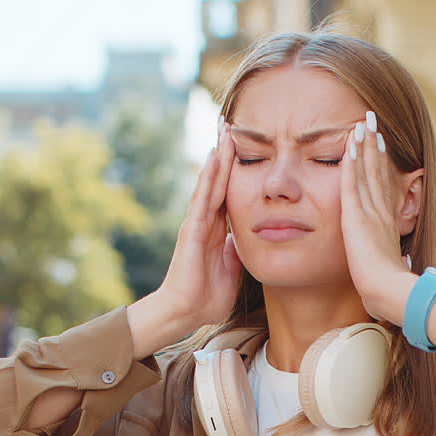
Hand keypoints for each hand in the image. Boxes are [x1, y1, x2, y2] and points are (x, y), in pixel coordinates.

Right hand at [157, 120, 242, 331]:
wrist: (186, 312)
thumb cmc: (208, 297)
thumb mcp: (234, 270)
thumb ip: (239, 252)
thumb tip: (249, 239)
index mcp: (218, 230)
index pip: (230, 192)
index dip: (237, 169)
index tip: (247, 145)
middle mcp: (206, 221)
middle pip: (219, 179)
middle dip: (227, 152)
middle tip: (234, 123)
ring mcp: (197, 223)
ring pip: (211, 182)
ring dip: (219, 156)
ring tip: (226, 129)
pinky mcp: (192, 230)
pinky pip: (203, 198)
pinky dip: (209, 177)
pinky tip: (215, 157)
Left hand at [340, 114, 412, 323]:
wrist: (391, 292)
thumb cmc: (391, 290)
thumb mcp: (392, 270)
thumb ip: (394, 261)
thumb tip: (403, 264)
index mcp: (387, 225)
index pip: (383, 188)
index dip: (381, 165)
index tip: (380, 146)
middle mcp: (382, 213)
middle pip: (377, 172)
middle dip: (375, 145)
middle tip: (373, 122)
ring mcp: (371, 212)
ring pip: (367, 171)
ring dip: (365, 144)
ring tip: (363, 122)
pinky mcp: (358, 216)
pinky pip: (353, 182)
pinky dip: (352, 161)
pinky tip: (350, 142)